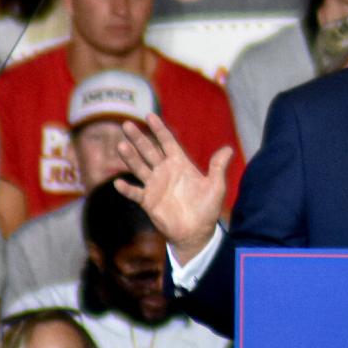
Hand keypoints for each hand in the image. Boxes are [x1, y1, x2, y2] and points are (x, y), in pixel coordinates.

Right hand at [113, 114, 232, 264]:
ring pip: (139, 167)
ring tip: (121, 146)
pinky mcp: (148, 201)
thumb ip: (218, 167)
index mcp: (180, 164)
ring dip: (130, 158)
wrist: (197, 232)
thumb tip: (229, 149)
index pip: (167, 142)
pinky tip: (119, 183)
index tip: (149, 115)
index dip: (159, 129)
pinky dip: (127, 189)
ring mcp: (154, 185)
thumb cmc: (207, 209)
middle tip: (126, 125)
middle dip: (138, 138)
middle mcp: (164, 171)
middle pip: (149, 151)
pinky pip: (135, 193)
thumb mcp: (216, 186)